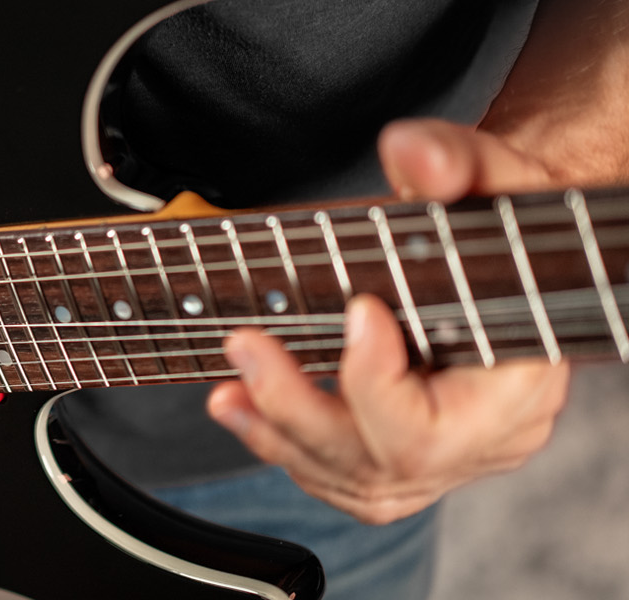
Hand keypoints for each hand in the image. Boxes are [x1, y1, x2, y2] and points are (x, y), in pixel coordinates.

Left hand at [207, 115, 618, 523]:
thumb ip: (458, 162)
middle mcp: (486, 439)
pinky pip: (337, 474)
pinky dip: (281, 443)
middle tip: (244, 344)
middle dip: (298, 406)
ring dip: (276, 432)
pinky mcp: (406, 463)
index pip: (432, 426)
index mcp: (519, 387)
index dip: (375, 379)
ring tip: (225, 386)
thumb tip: (410, 152)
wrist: (512, 258)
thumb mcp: (493, 178)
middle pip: (383, 461)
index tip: (354, 310)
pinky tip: (238, 403)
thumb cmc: (501, 222)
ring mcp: (446, 462)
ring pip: (351, 478)